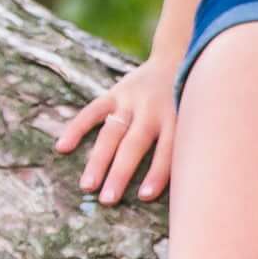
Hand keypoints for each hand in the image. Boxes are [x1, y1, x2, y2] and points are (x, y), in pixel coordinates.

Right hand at [54, 57, 183, 204]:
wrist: (178, 58)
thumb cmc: (188, 103)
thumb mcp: (196, 120)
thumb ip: (189, 144)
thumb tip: (188, 186)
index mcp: (176, 119)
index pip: (167, 149)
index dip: (157, 173)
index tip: (144, 196)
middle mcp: (152, 110)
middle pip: (133, 145)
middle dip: (119, 173)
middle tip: (107, 200)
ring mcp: (131, 100)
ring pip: (111, 133)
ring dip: (98, 160)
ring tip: (86, 186)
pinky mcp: (115, 92)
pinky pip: (92, 111)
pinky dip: (77, 128)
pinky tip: (62, 147)